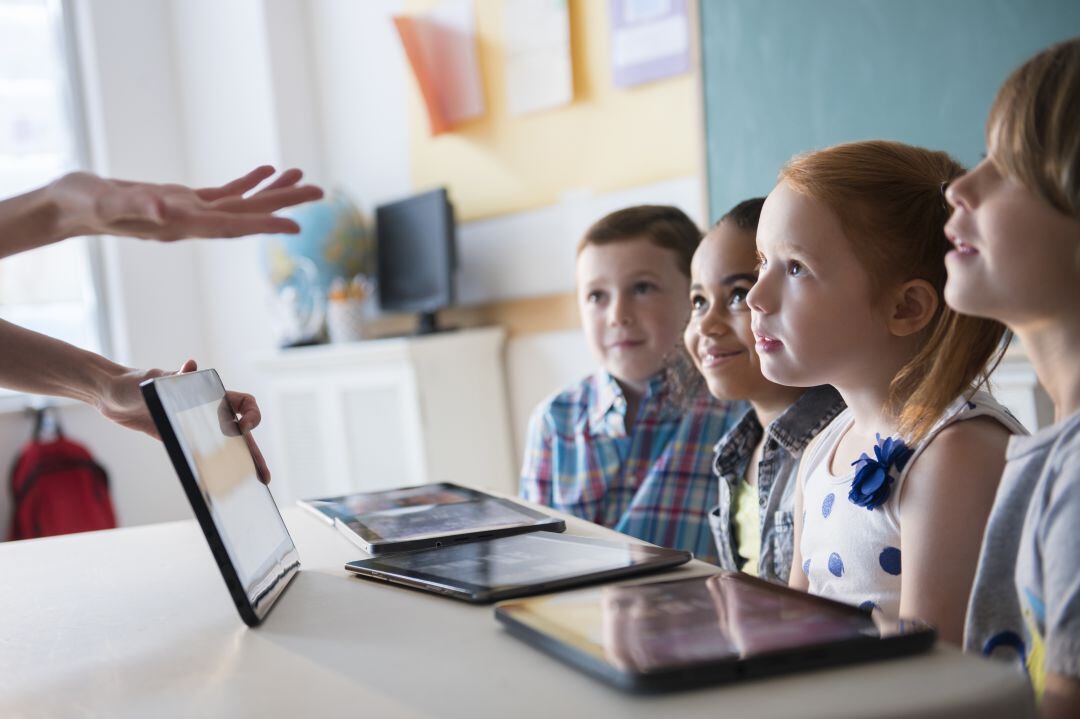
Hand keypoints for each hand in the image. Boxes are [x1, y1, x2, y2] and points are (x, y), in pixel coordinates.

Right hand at [50, 166, 322, 241]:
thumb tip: (165, 212)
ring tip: (302, 176)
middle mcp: (192, 223)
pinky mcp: (183, 202)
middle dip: (283, 203)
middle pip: (247, 215)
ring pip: (241, 204)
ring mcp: (190, 213)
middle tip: (320, 192)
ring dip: (272, 191)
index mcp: (180, 226)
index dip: (264, 225)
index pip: (231, 226)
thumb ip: (135, 209)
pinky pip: (224, 193)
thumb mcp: (106, 204)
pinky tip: (266, 172)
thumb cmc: (83, 206)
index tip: (297, 226)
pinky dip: (247, 184)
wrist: (68, 208)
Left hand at [97, 359, 270, 483]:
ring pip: (224, 446)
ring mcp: (194, 425)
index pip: (243, 402)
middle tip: (263, 476)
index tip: (244, 427)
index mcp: (208, 394)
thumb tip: (190, 365)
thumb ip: (174, 378)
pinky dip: (212, 468)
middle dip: (253, 453)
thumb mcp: (155, 381)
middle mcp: (206, 410)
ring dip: (237, 464)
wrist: (110, 396)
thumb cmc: (133, 383)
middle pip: (239, 432)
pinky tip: (217, 483)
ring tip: (248, 484)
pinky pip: (202, 454)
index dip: (251, 414)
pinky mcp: (179, 438)